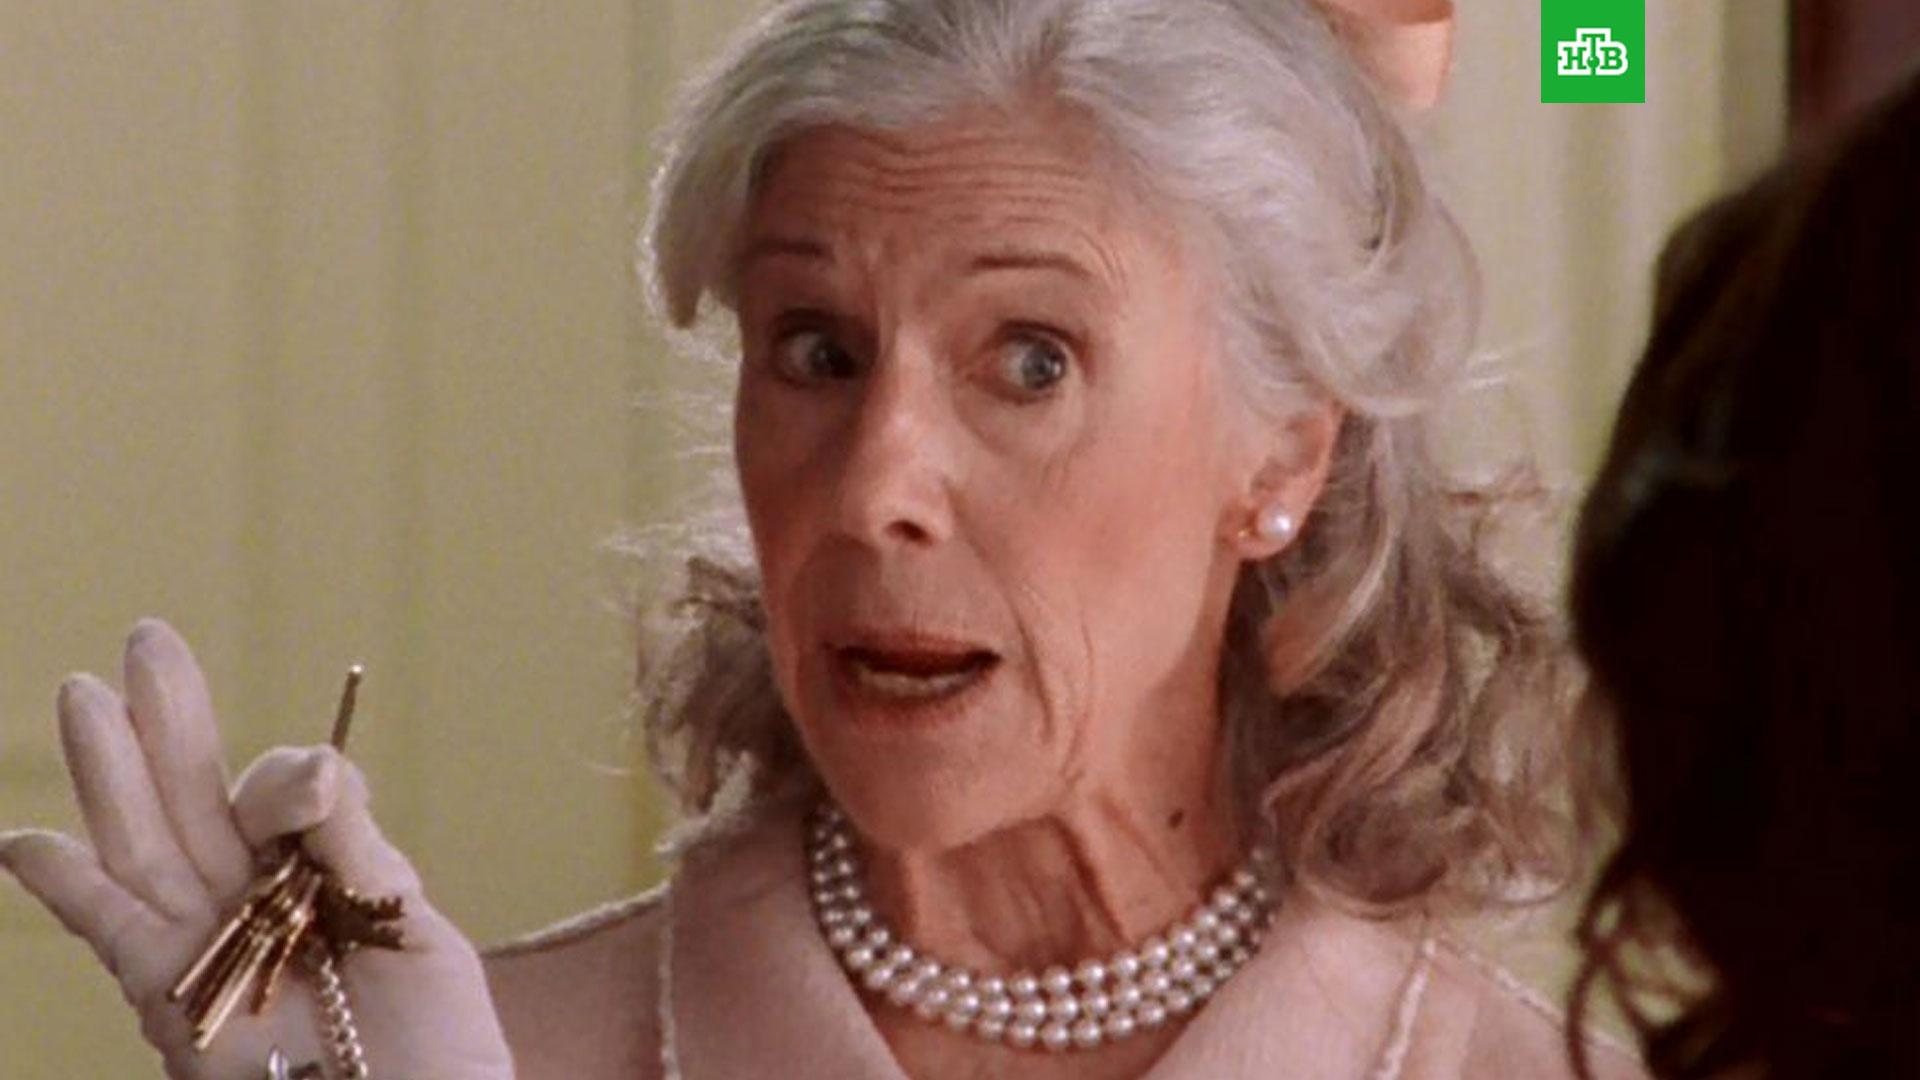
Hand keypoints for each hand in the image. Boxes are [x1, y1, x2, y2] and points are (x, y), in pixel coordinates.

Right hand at [0, 619, 515, 1079]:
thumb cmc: (438, 1048)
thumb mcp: (412, 928)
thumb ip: (356, 846)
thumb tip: (312, 762)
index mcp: (332, 873)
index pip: (290, 798)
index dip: (285, 780)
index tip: (305, 787)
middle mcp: (263, 902)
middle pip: (202, 799)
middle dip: (173, 722)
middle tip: (147, 637)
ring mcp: (211, 945)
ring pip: (147, 846)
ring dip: (111, 775)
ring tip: (80, 695)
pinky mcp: (170, 1000)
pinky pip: (110, 934)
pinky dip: (65, 887)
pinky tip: (24, 838)